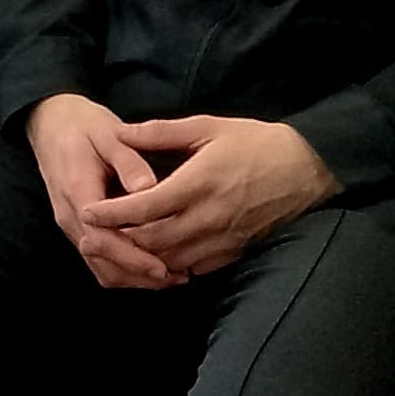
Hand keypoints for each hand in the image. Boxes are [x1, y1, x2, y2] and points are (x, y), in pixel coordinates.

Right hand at [25, 94, 179, 289]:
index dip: (133, 258)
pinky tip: (150, 263)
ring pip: (100, 267)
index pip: (103, 240)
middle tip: (179, 278)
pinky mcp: (78, 227)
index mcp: (78, 192)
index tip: (163, 268)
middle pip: (102, 263)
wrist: (51, 122)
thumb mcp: (108, 133)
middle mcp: (70, 216)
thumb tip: (148, 188)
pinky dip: (124, 268)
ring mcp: (72, 224)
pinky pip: (99, 259)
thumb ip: (128, 161)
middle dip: (139, 276)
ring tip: (172, 275)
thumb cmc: (82, 125)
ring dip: (133, 277)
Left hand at [93, 116, 338, 280]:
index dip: (112, 213)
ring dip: (141, 258)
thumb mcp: (209, 127)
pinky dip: (169, 267)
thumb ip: (162, 132)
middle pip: (151, 241)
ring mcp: (221, 240)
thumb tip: (122, 132)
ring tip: (115, 250)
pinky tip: (155, 258)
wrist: (306, 171)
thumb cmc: (256, 143)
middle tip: (90, 237)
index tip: (87, 213)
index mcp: (198, 183)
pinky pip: (193, 268)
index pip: (144, 207)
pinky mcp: (232, 253)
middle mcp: (207, 217)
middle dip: (118, 242)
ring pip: (170, 260)